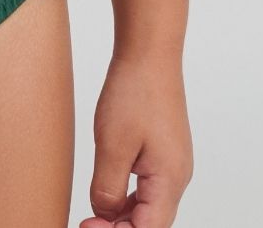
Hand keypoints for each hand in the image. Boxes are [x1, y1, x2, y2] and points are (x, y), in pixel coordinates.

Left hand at [78, 51, 192, 227]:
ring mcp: (172, 164)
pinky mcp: (163, 152)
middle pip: (150, 222)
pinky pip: (147, 188)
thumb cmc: (135, 91)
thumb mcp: (112, 144)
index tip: (87, 226)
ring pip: (148, 207)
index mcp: (169, 180)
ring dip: (122, 216)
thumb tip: (103, 213)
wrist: (149, 53)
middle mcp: (176, 177)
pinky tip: (107, 193)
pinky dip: (127, 197)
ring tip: (92, 213)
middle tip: (85, 222)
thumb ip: (107, 187)